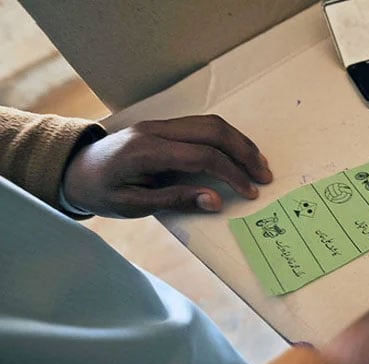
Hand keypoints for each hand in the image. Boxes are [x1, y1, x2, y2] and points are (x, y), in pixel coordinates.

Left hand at [63, 115, 272, 216]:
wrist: (74, 170)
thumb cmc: (101, 193)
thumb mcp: (133, 206)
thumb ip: (175, 200)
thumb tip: (215, 201)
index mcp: (146, 151)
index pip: (201, 156)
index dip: (231, 174)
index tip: (249, 193)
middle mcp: (156, 130)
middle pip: (212, 131)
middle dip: (244, 153)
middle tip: (264, 175)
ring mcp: (160, 124)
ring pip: (211, 123)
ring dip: (239, 143)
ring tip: (258, 164)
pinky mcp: (164, 126)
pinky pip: (202, 126)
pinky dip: (226, 139)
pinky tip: (238, 154)